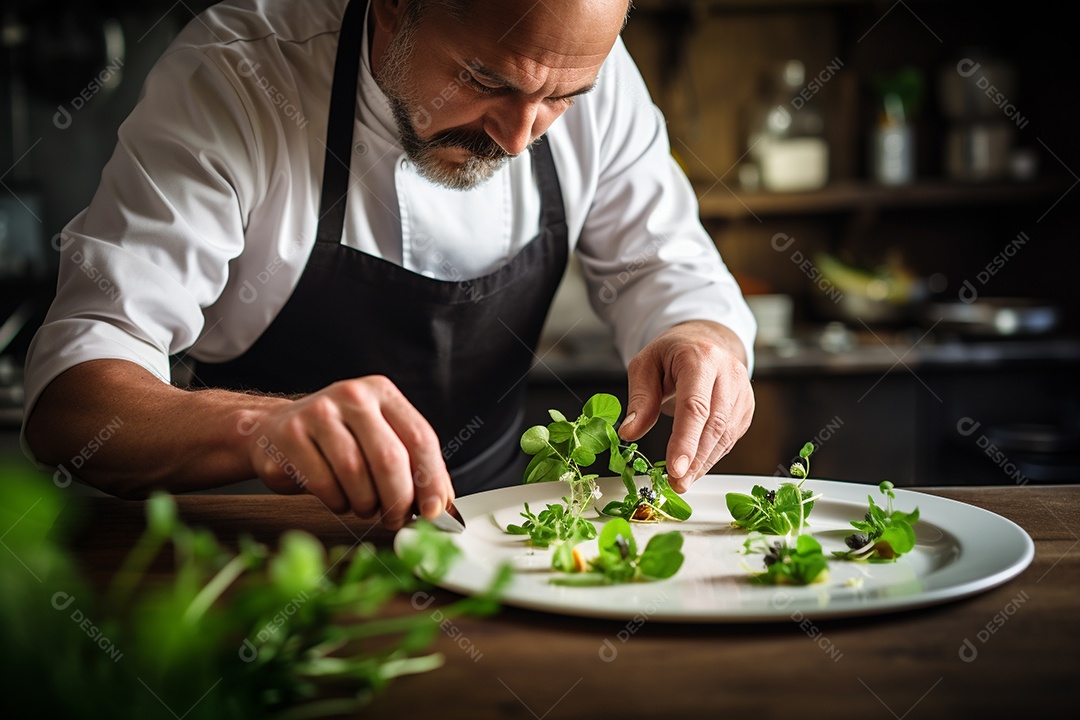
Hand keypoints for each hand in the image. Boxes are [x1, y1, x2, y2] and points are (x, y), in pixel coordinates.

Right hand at [243, 376, 453, 529]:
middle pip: (389, 458)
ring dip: (365, 504)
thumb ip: (411, 465)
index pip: (419, 437)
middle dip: (398, 499)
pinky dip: (337, 502)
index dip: (431, 479)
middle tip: (396, 519)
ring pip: (355, 474)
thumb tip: (441, 504)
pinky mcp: (290, 435)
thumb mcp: (378, 437)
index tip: (435, 510)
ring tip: (364, 507)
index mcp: (382, 392)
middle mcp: (352, 396)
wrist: (273, 429)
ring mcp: (318, 412)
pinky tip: (338, 499)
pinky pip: (324, 484)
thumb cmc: (337, 439)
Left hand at [618, 321, 753, 491]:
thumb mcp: (645, 365)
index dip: (686, 440)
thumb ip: (640, 400)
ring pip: (726, 435)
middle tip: (676, 484)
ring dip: (704, 463)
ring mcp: (742, 390)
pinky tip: (696, 466)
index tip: (675, 468)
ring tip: (682, 481)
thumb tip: (630, 433)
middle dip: (695, 459)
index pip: (695, 405)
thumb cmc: (671, 353)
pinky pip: (731, 438)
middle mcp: (728, 373)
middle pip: (714, 424)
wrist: (703, 341)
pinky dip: (712, 456)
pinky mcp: (746, 406)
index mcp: (700, 358)